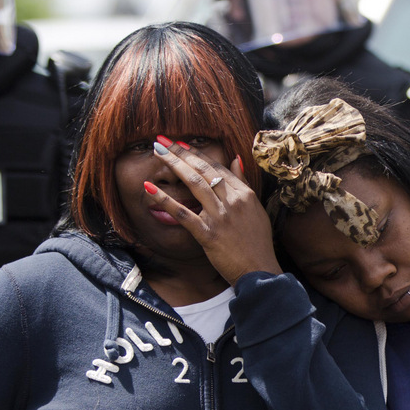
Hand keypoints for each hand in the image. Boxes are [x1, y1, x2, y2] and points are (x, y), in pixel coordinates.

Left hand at [148, 142, 281, 284]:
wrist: (260, 271)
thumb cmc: (258, 243)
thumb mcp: (256, 209)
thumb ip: (243, 183)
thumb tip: (236, 159)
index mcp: (244, 193)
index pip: (216, 166)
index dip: (196, 152)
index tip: (180, 143)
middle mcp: (232, 200)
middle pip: (202, 169)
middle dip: (180, 152)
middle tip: (162, 139)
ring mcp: (220, 217)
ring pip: (194, 183)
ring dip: (173, 164)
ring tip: (157, 152)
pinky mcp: (208, 234)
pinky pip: (183, 213)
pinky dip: (165, 200)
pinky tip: (150, 188)